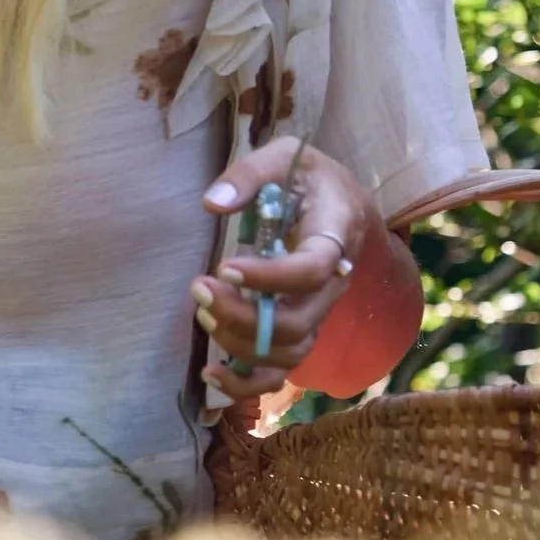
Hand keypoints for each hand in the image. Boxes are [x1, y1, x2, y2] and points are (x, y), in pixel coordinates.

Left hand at [193, 134, 376, 401]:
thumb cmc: (307, 177)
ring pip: (289, 352)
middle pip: (298, 322)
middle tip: (199, 287)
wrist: (340, 202)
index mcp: (338, 234)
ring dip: (239, 344)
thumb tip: (212, 204)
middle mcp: (335, 282)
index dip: (270, 277)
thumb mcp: (284, 155)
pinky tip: (210, 374)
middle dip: (242, 314)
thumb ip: (249, 174)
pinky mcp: (300, 328)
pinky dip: (247, 384)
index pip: (314, 270)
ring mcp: (319, 311)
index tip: (224, 267)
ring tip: (203, 313)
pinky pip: (281, 371)